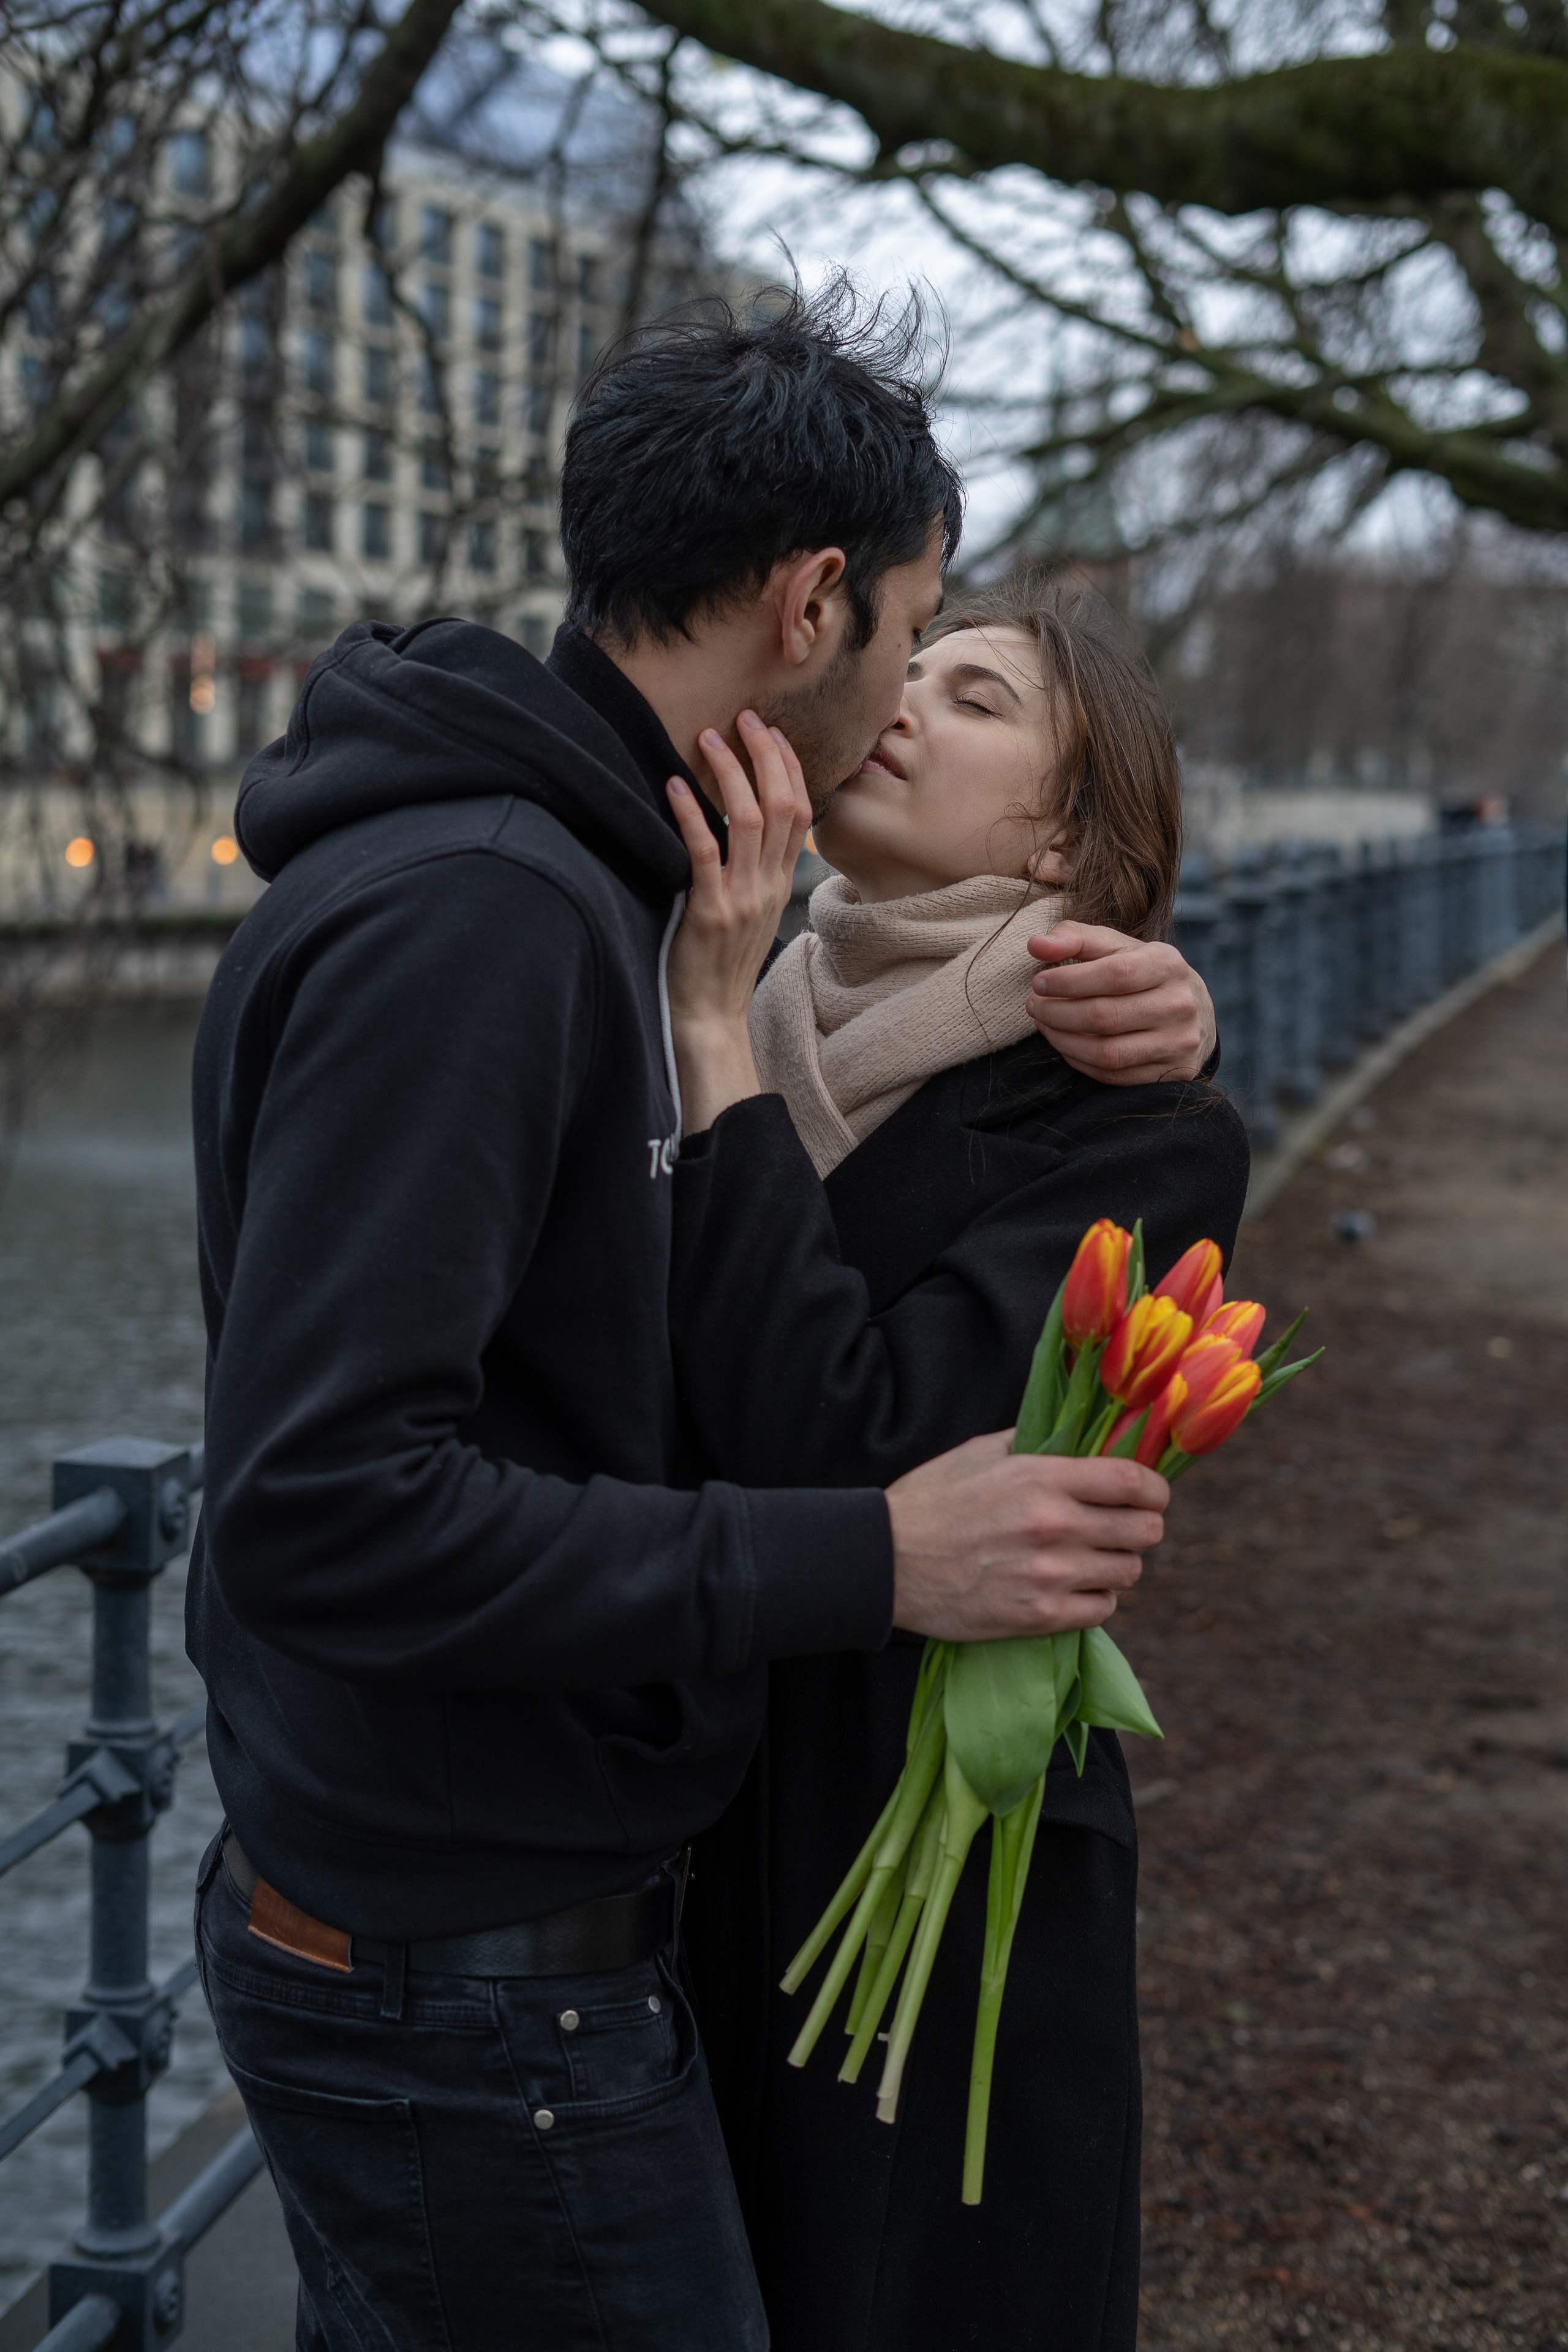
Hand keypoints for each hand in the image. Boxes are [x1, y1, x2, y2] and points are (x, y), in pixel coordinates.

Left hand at [664, 713, 811, 1133]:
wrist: (710, 1020)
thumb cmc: (719, 966)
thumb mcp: (750, 914)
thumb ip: (754, 874)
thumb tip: (743, 831)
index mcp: (781, 884)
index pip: (801, 811)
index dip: (789, 767)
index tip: (771, 732)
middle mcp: (769, 886)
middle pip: (785, 805)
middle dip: (767, 755)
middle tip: (745, 719)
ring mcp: (743, 898)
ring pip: (751, 820)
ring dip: (730, 773)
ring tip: (708, 738)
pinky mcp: (710, 912)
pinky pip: (705, 853)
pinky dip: (690, 814)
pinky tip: (672, 786)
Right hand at [886, 1431, 1166, 1641]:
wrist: (884, 1561)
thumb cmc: (929, 1500)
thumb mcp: (979, 1453)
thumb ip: (1034, 1442)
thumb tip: (1080, 1436)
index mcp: (1041, 1478)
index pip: (1133, 1482)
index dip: (1155, 1489)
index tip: (1152, 1494)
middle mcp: (1053, 1526)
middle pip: (1144, 1531)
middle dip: (1141, 1527)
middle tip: (1123, 1527)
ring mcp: (1047, 1576)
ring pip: (1127, 1573)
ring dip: (1116, 1564)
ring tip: (1094, 1558)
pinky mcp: (1036, 1617)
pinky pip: (1101, 1610)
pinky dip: (1096, 1599)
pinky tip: (1075, 1587)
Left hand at [1026, 923, 1215, 1084]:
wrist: (1194, 1013)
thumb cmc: (1142, 974)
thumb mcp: (1115, 947)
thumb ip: (1075, 938)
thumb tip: (1036, 945)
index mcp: (1167, 964)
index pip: (1114, 974)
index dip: (1068, 981)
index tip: (1039, 982)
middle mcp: (1179, 1004)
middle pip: (1104, 1016)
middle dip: (1057, 1012)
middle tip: (1033, 1005)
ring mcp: (1177, 1043)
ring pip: (1106, 1052)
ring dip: (1062, 1040)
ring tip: (1044, 1024)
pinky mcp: (1170, 1073)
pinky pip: (1113, 1075)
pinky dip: (1079, 1061)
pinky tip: (1065, 1045)